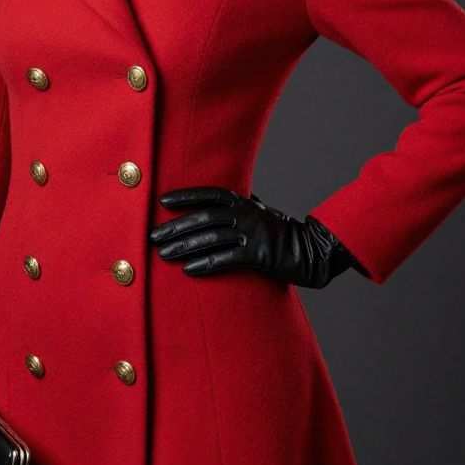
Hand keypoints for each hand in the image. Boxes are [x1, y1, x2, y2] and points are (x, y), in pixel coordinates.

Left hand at [148, 186, 360, 287]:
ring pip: (210, 238)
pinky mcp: (257, 255)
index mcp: (242, 202)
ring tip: (164, 255)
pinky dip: (205, 264)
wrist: (311, 251)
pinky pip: (225, 259)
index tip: (162, 202)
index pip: (208, 194)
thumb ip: (243, 202)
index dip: (185, 196)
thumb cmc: (282, 231)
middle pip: (202, 218)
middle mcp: (244, 214)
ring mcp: (251, 233)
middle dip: (175, 227)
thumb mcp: (262, 210)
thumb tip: (226, 195)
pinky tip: (188, 269)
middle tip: (153, 237)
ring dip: (184, 247)